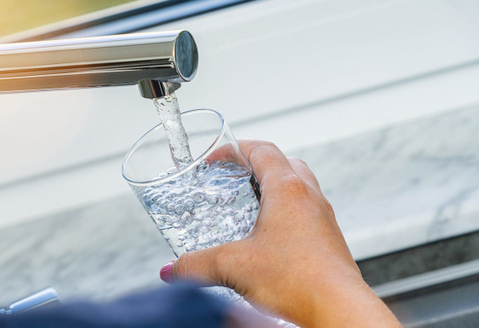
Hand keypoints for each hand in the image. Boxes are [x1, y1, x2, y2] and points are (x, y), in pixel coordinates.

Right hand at [160, 140, 400, 327]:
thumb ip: (196, 265)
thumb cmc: (299, 281)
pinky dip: (286, 216)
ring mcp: (323, 219)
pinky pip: (306, 214)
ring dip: (273, 190)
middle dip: (256, 165)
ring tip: (248, 208)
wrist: (337, 310)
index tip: (216, 158)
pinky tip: (268, 241)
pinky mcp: (328, 242)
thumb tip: (173, 269)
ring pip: (299, 188)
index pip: (262, 150)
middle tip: (234, 177)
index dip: (235, 148)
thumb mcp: (233, 267)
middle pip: (284, 163)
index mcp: (287, 190)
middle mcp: (309, 198)